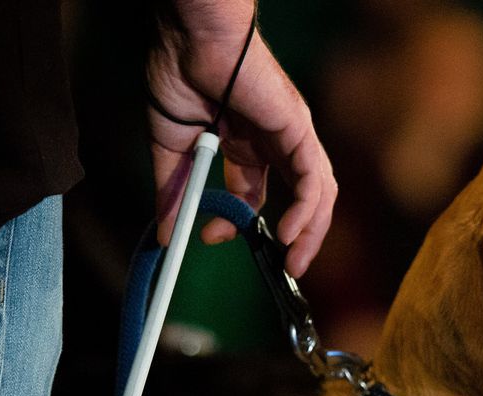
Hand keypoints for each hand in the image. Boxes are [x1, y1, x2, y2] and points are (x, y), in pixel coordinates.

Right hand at [148, 1, 336, 276]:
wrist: (189, 37)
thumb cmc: (179, 73)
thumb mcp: (171, 147)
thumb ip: (173, 192)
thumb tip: (166, 236)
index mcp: (245, 144)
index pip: (251, 195)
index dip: (235, 222)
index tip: (209, 236)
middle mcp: (274, 142)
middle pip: (299, 200)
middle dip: (295, 238)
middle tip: (285, 270)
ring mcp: (291, 135)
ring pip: (316, 194)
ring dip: (310, 233)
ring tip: (294, 262)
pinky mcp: (298, 129)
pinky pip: (314, 179)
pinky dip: (307, 211)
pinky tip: (288, 233)